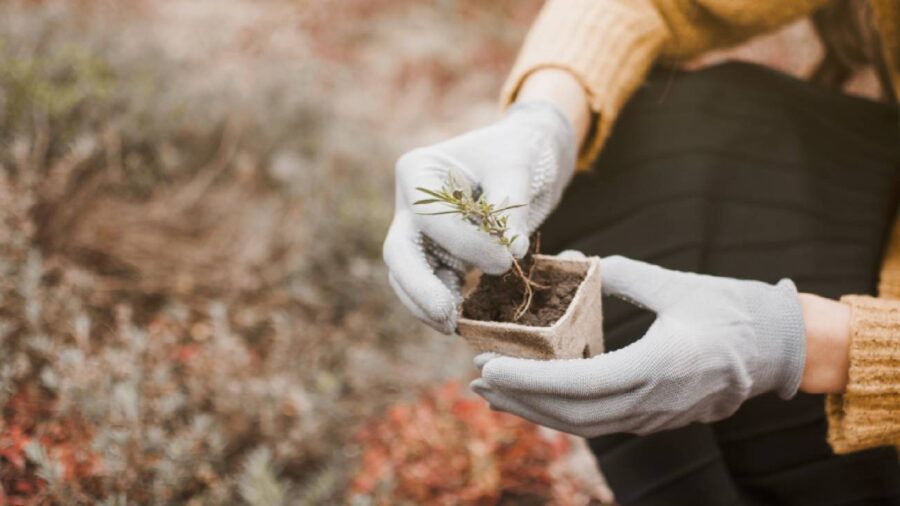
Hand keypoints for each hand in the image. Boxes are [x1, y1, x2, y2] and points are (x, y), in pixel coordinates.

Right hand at [383, 101, 575, 332]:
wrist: (523, 157)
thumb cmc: (516, 152)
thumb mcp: (517, 166)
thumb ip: (511, 207)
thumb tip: (512, 249)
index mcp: (418, 171)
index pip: (429, 216)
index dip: (464, 243)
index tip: (505, 259)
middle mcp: (409, 204)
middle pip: (399, 252)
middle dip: (419, 287)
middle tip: (447, 316)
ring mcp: (419, 233)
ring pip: (407, 276)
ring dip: (426, 305)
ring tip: (453, 327)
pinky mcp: (437, 256)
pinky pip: (430, 286)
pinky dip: (443, 304)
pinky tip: (462, 322)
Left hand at [472, 256, 806, 436]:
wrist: (779, 349)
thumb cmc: (732, 310)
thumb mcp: (676, 285)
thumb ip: (623, 274)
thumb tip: (578, 259)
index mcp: (657, 367)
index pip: (578, 384)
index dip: (529, 381)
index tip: (490, 368)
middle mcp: (651, 401)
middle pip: (571, 415)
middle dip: (520, 401)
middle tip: (477, 381)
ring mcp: (653, 416)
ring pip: (582, 424)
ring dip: (535, 411)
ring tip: (495, 395)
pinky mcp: (653, 416)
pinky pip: (599, 421)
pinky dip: (561, 411)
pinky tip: (537, 398)